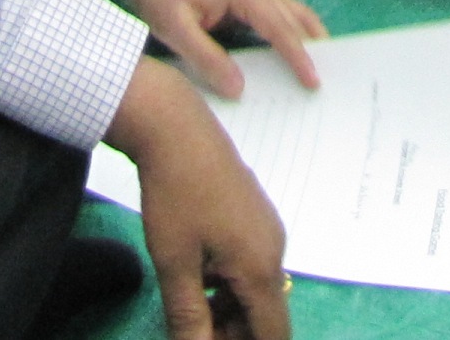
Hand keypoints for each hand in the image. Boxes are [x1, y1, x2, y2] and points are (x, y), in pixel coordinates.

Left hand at [109, 60, 290, 339]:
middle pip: (265, 314)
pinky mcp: (256, 214)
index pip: (274, 334)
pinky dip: (230, 282)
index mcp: (261, 268)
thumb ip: (189, 318)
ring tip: (190, 307)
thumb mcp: (175, 265)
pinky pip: (252, 263)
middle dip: (234, 332)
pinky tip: (198, 275)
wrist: (177, 129)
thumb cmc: (174, 198)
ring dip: (230, 309)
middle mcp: (275, 249)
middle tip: (193, 331)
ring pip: (257, 289)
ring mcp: (268, 228)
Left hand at [122, 0, 325, 99]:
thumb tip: (239, 89)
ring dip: (309, 39)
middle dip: (314, 47)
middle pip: (296, 19)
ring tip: (324, 69)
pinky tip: (296, 58)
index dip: (298, 56)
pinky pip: (280, 18)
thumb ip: (207, 58)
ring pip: (294, 15)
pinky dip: (294, 36)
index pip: (279, 28)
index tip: (314, 81)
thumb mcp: (176, 31)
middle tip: (332, 78)